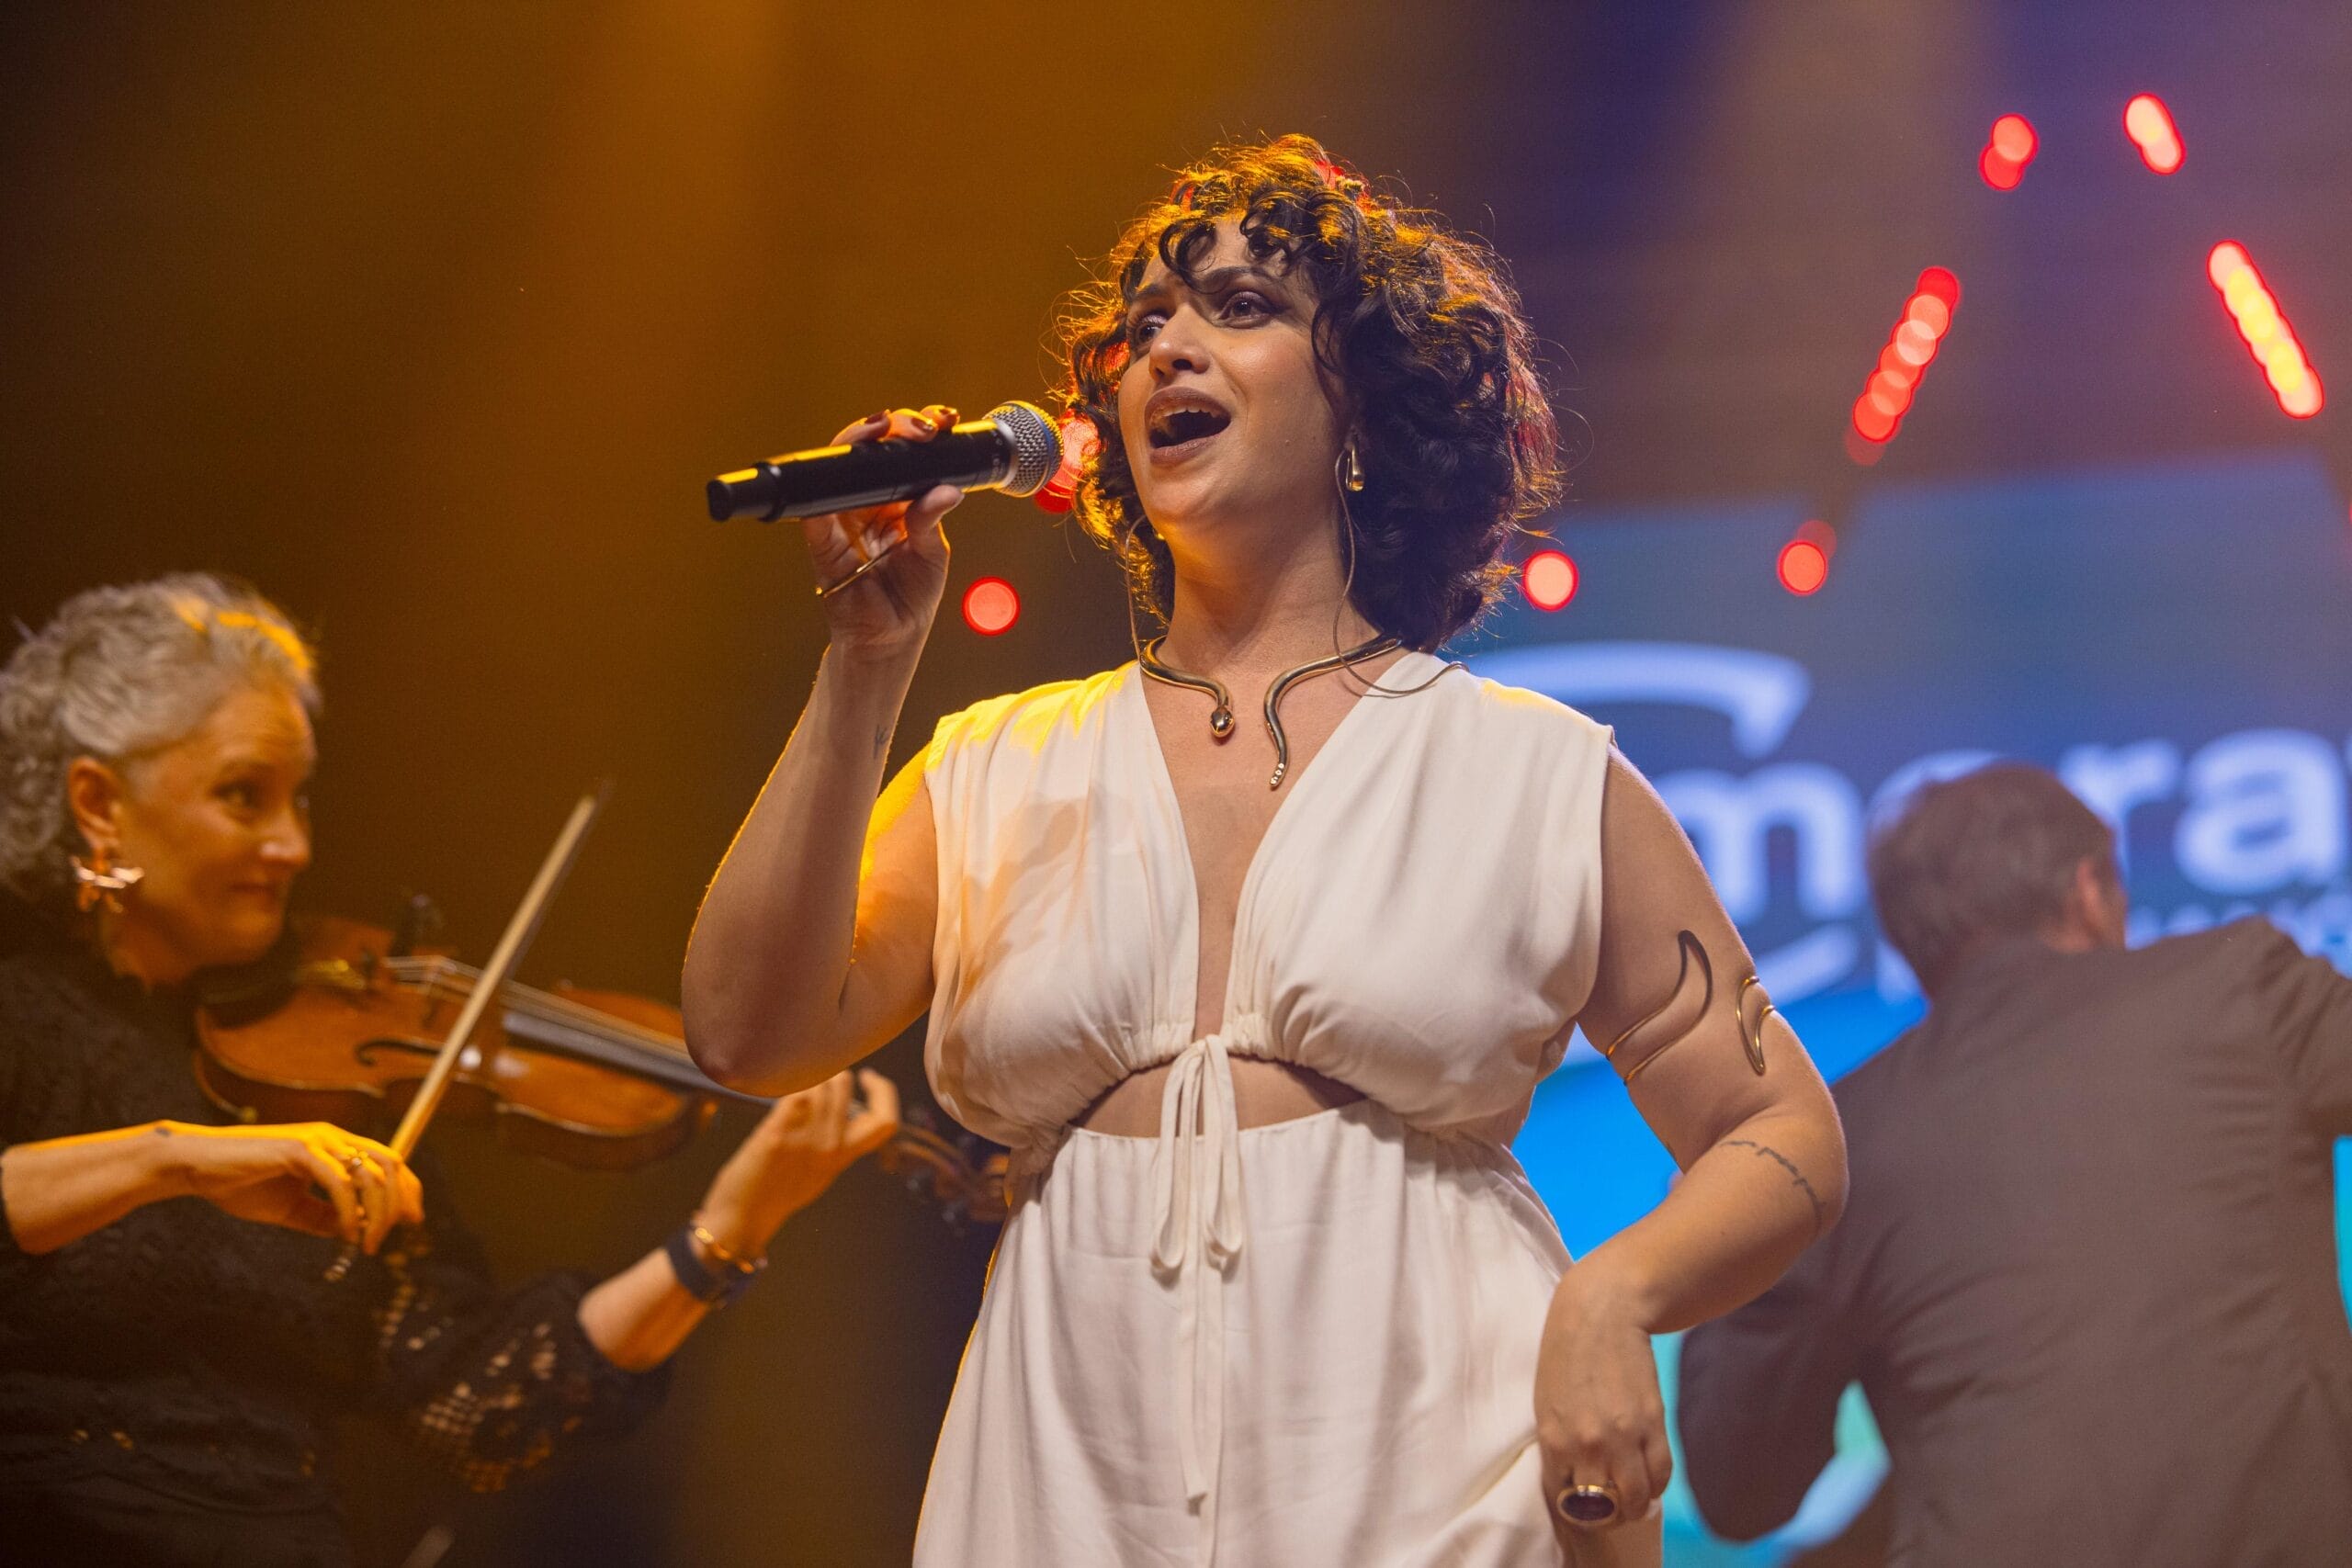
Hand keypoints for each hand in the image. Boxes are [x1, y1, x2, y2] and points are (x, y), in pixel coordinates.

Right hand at [159, 1121, 423, 1254]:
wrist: (197, 1168)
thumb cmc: (240, 1184)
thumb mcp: (292, 1208)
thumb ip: (324, 1217)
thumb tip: (354, 1233)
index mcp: (335, 1146)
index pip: (388, 1162)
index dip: (406, 1190)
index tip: (412, 1221)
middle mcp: (332, 1137)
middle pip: (389, 1165)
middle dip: (399, 1202)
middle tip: (393, 1236)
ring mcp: (318, 1140)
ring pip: (370, 1174)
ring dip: (377, 1213)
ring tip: (368, 1243)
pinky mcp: (300, 1149)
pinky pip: (339, 1182)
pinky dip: (350, 1211)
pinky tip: (347, 1232)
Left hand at [693, 1069, 900, 1257]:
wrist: (743, 1219)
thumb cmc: (778, 1195)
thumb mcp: (820, 1172)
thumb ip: (834, 1145)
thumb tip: (839, 1114)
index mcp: (843, 1156)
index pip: (885, 1120)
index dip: (885, 1092)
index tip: (869, 1077)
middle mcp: (830, 1146)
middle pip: (844, 1087)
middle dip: (831, 1074)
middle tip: (817, 1079)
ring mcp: (804, 1140)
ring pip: (819, 1085)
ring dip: (807, 1078)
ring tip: (793, 1088)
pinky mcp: (776, 1135)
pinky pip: (793, 1095)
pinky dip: (788, 1088)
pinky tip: (778, 1095)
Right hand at [805, 405, 961, 658]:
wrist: (889, 641)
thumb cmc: (911, 598)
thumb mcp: (932, 554)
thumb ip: (931, 520)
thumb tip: (946, 491)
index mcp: (897, 502)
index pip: (904, 457)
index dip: (917, 434)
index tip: (941, 421)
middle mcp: (868, 504)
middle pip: (872, 452)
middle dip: (895, 428)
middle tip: (920, 426)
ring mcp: (842, 519)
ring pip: (841, 469)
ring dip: (858, 443)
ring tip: (881, 429)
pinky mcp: (822, 543)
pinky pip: (816, 514)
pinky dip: (825, 494)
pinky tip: (840, 470)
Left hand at [1535, 1266, 1671, 1556]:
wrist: (1601, 1311)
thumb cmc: (1565, 1353)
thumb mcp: (1546, 1402)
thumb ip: (1557, 1444)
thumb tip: (1571, 1480)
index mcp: (1553, 1439)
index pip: (1563, 1500)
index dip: (1574, 1507)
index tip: (1580, 1503)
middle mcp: (1587, 1445)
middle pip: (1603, 1509)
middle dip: (1607, 1514)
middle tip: (1609, 1506)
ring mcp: (1623, 1437)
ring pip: (1637, 1499)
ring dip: (1636, 1505)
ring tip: (1632, 1497)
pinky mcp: (1653, 1424)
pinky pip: (1661, 1475)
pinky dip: (1656, 1484)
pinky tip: (1648, 1477)